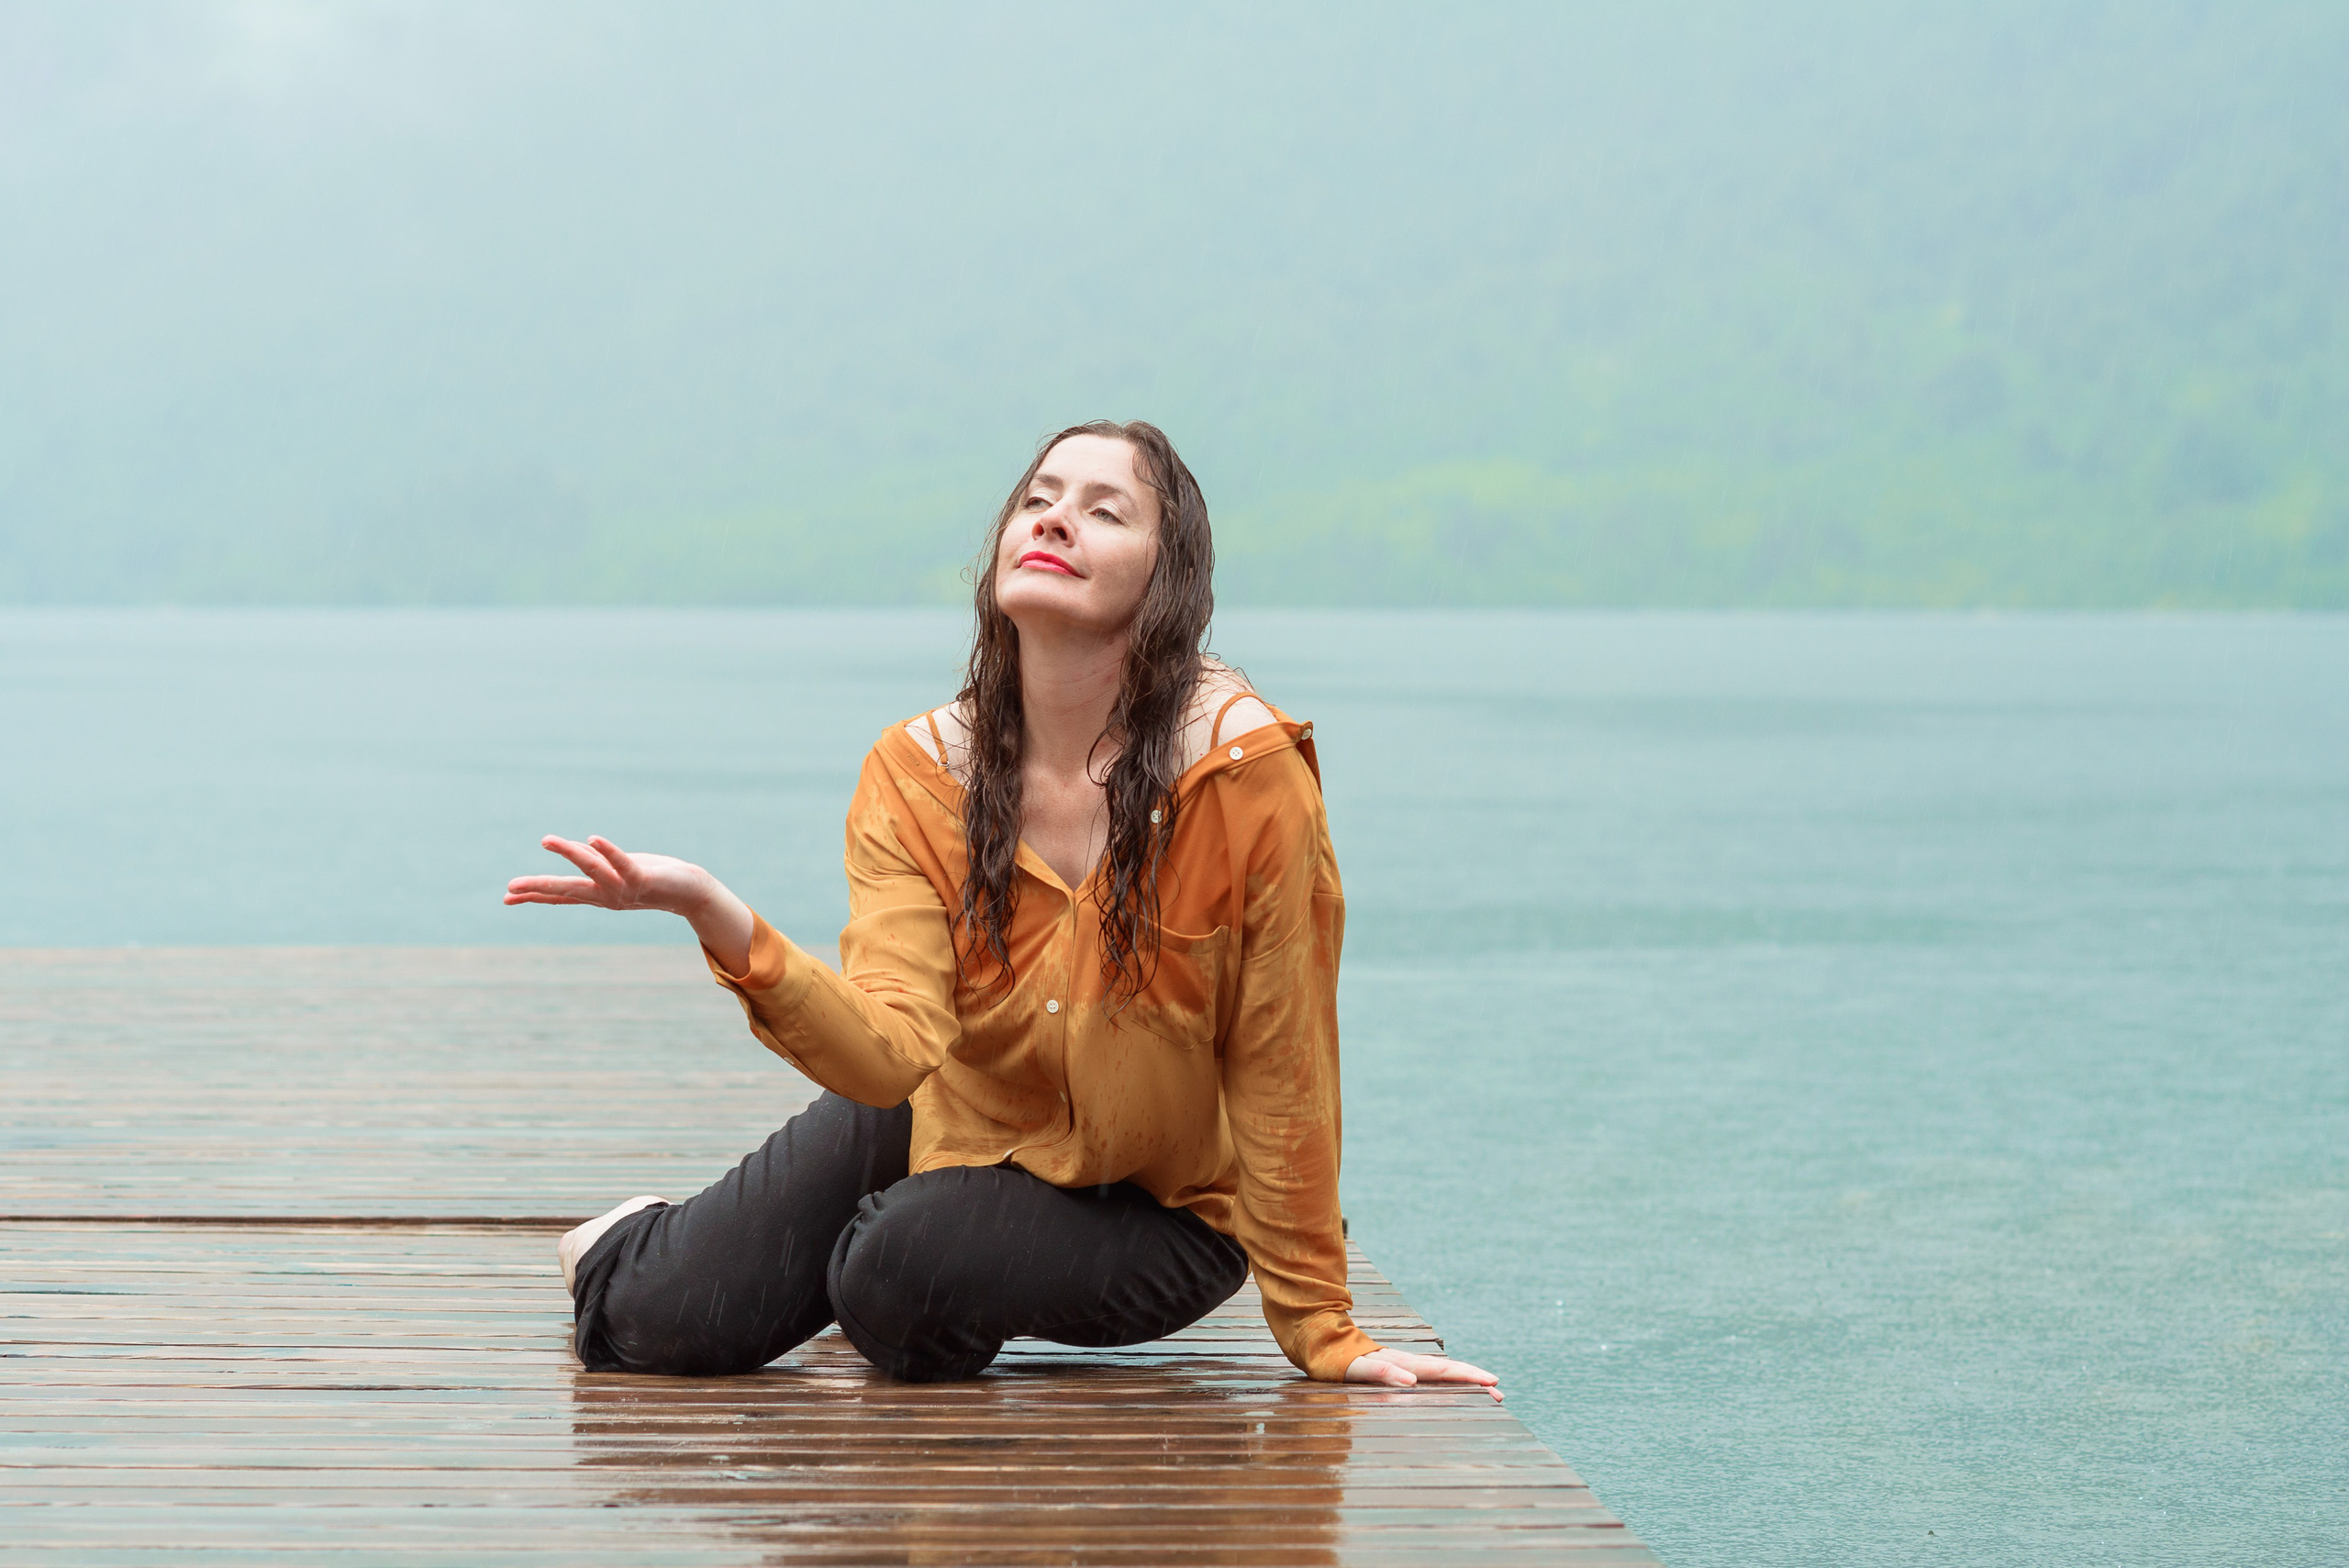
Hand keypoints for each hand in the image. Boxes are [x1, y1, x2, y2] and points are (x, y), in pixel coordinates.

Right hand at [504, 836, 754, 973]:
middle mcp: (607, 896)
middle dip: (538, 887)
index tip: (507, 898)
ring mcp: (624, 889)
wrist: (691, 892)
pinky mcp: (642, 879)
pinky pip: (622, 863)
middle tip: (510, 888)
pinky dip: (608, 851)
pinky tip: (593, 838)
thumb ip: (597, 863)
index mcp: (598, 895)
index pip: (561, 895)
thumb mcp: (620, 871)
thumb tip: (575, 847)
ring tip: (547, 840)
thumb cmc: (654, 879)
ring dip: (570, 854)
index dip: (534, 895)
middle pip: (567, 890)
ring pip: (591, 870)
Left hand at [1344, 1348, 1502, 1400]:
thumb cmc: (1332, 1358)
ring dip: (1463, 1381)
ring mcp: (1401, 1363)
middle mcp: (1405, 1362)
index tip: (1492, 1384)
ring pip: (1440, 1372)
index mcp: (1401, 1364)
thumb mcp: (1354, 1368)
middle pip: (1447, 1372)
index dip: (1468, 1378)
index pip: (1442, 1372)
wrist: (1317, 1337)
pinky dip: (1445, 1381)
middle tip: (1501, 1395)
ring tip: (1486, 1391)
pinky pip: (1426, 1375)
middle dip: (1475, 1381)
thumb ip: (1381, 1373)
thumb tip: (1412, 1381)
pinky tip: (1450, 1387)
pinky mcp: (1393, 1367)